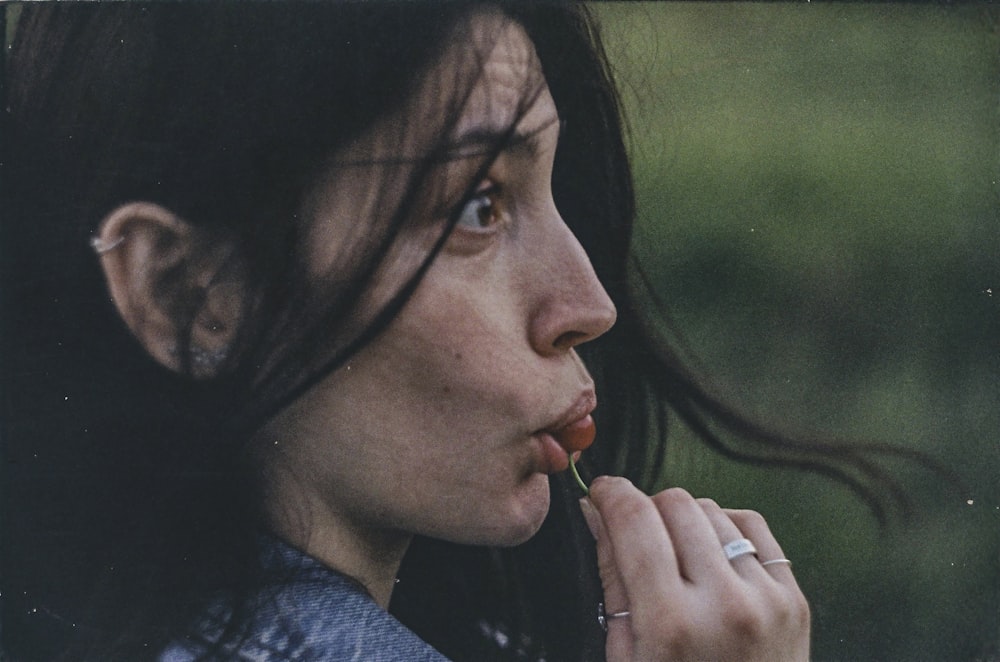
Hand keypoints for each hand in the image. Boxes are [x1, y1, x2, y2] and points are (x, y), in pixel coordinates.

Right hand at [581, 476, 809, 661]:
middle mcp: (723, 604)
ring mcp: (765, 599)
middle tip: (637, 532)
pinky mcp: (793, 599)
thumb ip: (612, 579)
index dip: (611, 494)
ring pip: (713, 509)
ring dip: (686, 521)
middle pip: (675, 504)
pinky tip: (712, 554)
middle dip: (648, 508)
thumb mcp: (627, 655)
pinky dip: (726, 528)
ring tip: (677, 556)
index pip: (634, 521)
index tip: (602, 492)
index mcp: (671, 624)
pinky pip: (753, 526)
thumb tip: (596, 515)